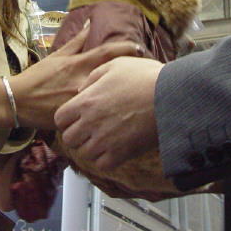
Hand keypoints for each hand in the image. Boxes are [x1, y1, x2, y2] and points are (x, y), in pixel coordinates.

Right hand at [10, 25, 140, 129]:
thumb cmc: (38, 77)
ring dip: (123, 91)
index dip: (127, 48)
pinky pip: (99, 114)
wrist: (19, 102)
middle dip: (131, 72)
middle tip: (147, 69)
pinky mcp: (79, 118)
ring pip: (109, 96)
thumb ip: (77, 41)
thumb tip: (90, 22)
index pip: (109, 53)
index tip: (140, 48)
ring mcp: (83, 101)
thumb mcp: (57, 56)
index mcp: (79, 64)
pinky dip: (110, 112)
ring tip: (137, 91)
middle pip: (115, 75)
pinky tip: (120, 113)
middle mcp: (83, 81)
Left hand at [54, 56, 161, 171]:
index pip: (60, 119)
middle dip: (77, 135)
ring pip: (84, 154)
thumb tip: (82, 90)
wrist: (171, 96)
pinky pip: (102, 165)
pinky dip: (105, 160)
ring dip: (91, 148)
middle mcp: (91, 122)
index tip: (76, 118)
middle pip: (69, 139)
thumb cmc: (145, 77)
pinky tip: (114, 149)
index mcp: (86, 101)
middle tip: (89, 130)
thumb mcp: (114, 65)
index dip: (67, 119)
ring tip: (103, 140)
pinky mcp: (122, 153)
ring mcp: (105, 140)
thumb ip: (93, 77)